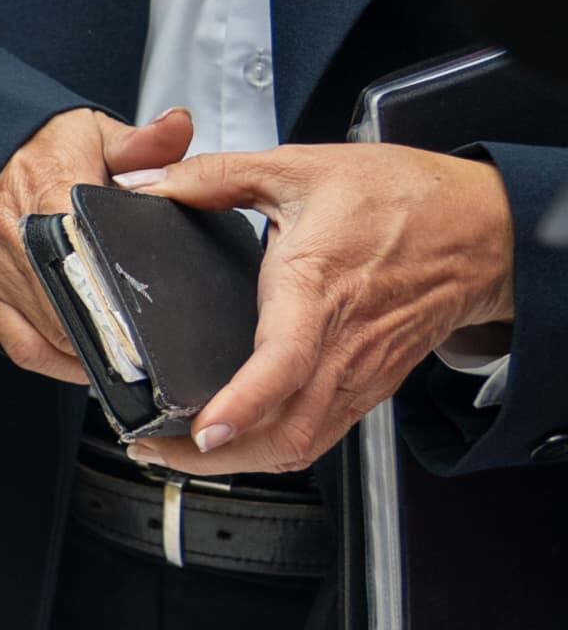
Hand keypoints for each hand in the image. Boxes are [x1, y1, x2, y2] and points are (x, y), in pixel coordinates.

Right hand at [0, 106, 195, 379]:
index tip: (152, 321)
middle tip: (154, 352)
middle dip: (113, 336)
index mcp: (50, 197)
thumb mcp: (93, 131)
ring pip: (50, 332)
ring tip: (132, 364)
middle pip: (73, 308)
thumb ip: (144, 140)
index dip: (121, 297)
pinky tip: (85, 364)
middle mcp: (18, 239)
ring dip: (90, 352)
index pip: (90, 259)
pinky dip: (54, 361)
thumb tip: (180, 126)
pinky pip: (18, 343)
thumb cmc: (35, 145)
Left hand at [123, 145, 517, 473]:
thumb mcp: (300, 168)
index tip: (203, 429)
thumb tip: (146, 182)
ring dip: (239, 461)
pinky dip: (272, 448)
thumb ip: (215, 176)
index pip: (284, 362)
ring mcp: (361, 373)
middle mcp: (343, 344)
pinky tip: (233, 438)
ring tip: (176, 450)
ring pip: (302, 444)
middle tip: (151, 446)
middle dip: (214, 457)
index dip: (242, 403)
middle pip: (286, 431)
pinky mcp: (371, 385)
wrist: (483, 229)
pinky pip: (321, 434)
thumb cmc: (403, 199)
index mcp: (318, 288)